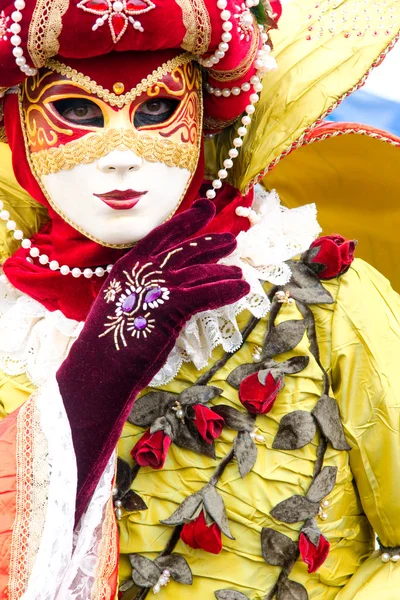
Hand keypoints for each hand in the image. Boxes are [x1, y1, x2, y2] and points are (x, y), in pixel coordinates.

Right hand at [56, 200, 249, 520]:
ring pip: (201, 272)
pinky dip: (228, 290)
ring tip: (242, 276)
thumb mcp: (124, 308)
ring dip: (225, 272)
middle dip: (211, 242)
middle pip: (185, 248)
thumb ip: (145, 295)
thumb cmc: (110, 345)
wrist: (99, 370)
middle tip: (232, 239)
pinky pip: (209, 292)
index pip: (162, 236)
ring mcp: (158, 286)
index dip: (186, 221)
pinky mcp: (173, 305)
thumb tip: (170, 295)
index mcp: (128, 267)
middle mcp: (143, 270)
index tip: (205, 209)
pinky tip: (242, 289)